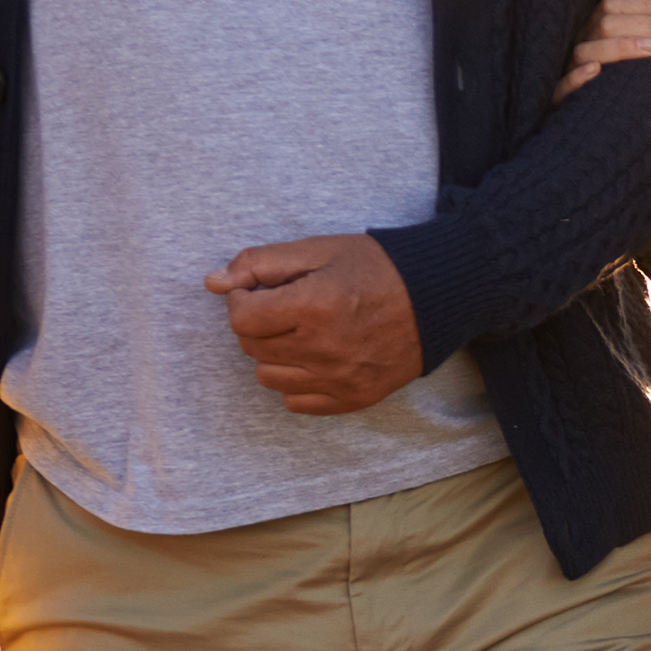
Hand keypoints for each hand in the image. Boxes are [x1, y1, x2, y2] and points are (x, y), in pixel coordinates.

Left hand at [210, 234, 423, 414]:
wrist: (437, 296)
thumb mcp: (318, 250)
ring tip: (301, 330)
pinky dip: (296, 379)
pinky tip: (316, 355)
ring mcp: (340, 379)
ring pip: (268, 376)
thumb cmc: (376, 267)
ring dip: (274, 352)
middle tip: (285, 305)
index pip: (241, 317)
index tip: (258, 289)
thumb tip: (213, 282)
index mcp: (315, 306)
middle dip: (258, 322)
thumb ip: (261, 263)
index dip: (242, 299)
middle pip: (251, 347)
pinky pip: (295, 400)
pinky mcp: (353, 398)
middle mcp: (326, 348)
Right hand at [552, 0, 650, 100]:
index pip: (613, 5)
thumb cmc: (618, 84)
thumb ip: (648, 40)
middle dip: (648, 24)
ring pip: (586, 51)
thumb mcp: (630, 59)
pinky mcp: (561, 97)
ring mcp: (569, 70)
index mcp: (594, 31)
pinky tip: (596, 70)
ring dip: (619, 46)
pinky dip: (578, 77)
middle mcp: (582, 45)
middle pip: (607, 24)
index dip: (645, 4)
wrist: (583, 125)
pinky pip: (562, 86)